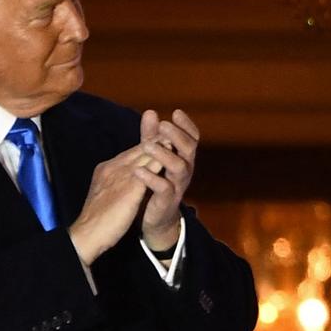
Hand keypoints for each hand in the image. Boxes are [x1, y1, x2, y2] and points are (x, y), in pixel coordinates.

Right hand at [68, 140, 160, 265]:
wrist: (86, 235)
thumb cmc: (96, 218)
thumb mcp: (105, 193)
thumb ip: (116, 182)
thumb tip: (125, 178)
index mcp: (107, 169)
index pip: (131, 152)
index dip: (146, 144)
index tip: (160, 136)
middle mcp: (113, 168)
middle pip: (138, 150)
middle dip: (155, 139)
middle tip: (171, 129)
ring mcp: (120, 177)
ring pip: (142, 156)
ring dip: (158, 146)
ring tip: (173, 137)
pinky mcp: (128, 189)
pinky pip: (145, 172)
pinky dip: (157, 163)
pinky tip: (169, 159)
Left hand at [136, 109, 198, 251]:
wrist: (156, 218)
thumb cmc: (157, 183)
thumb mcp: (155, 158)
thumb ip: (153, 136)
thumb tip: (151, 112)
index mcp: (184, 158)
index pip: (193, 138)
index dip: (187, 125)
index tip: (176, 112)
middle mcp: (185, 170)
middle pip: (189, 149)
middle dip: (177, 136)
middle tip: (163, 125)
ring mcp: (178, 186)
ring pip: (178, 167)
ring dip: (164, 155)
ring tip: (147, 146)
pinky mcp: (167, 201)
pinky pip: (163, 189)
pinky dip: (151, 178)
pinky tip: (138, 170)